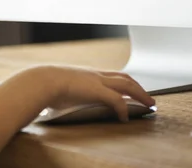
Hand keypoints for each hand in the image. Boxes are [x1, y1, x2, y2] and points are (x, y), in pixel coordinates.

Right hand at [40, 65, 154, 121]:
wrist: (43, 80)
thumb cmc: (46, 84)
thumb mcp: (59, 86)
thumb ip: (66, 91)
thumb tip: (59, 99)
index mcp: (88, 73)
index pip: (113, 74)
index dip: (126, 82)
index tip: (133, 88)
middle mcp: (96, 74)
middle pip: (124, 77)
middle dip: (139, 87)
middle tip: (149, 98)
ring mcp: (97, 81)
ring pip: (126, 85)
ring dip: (140, 94)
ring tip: (149, 105)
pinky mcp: (96, 91)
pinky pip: (116, 100)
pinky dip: (124, 109)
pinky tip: (126, 118)